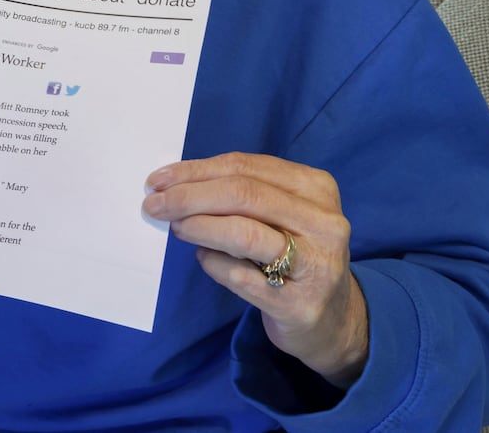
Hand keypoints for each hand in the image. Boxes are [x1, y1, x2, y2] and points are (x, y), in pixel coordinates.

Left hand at [142, 152, 367, 387]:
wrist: (332, 321)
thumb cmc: (296, 255)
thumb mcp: (283, 214)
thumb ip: (243, 195)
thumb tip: (176, 184)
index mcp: (317, 188)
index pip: (247, 167)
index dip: (198, 170)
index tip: (160, 179)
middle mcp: (324, 223)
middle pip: (244, 195)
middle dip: (190, 196)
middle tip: (155, 204)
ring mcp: (316, 266)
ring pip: (244, 233)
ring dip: (199, 226)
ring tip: (176, 227)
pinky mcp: (299, 305)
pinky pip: (242, 277)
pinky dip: (213, 263)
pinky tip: (203, 257)